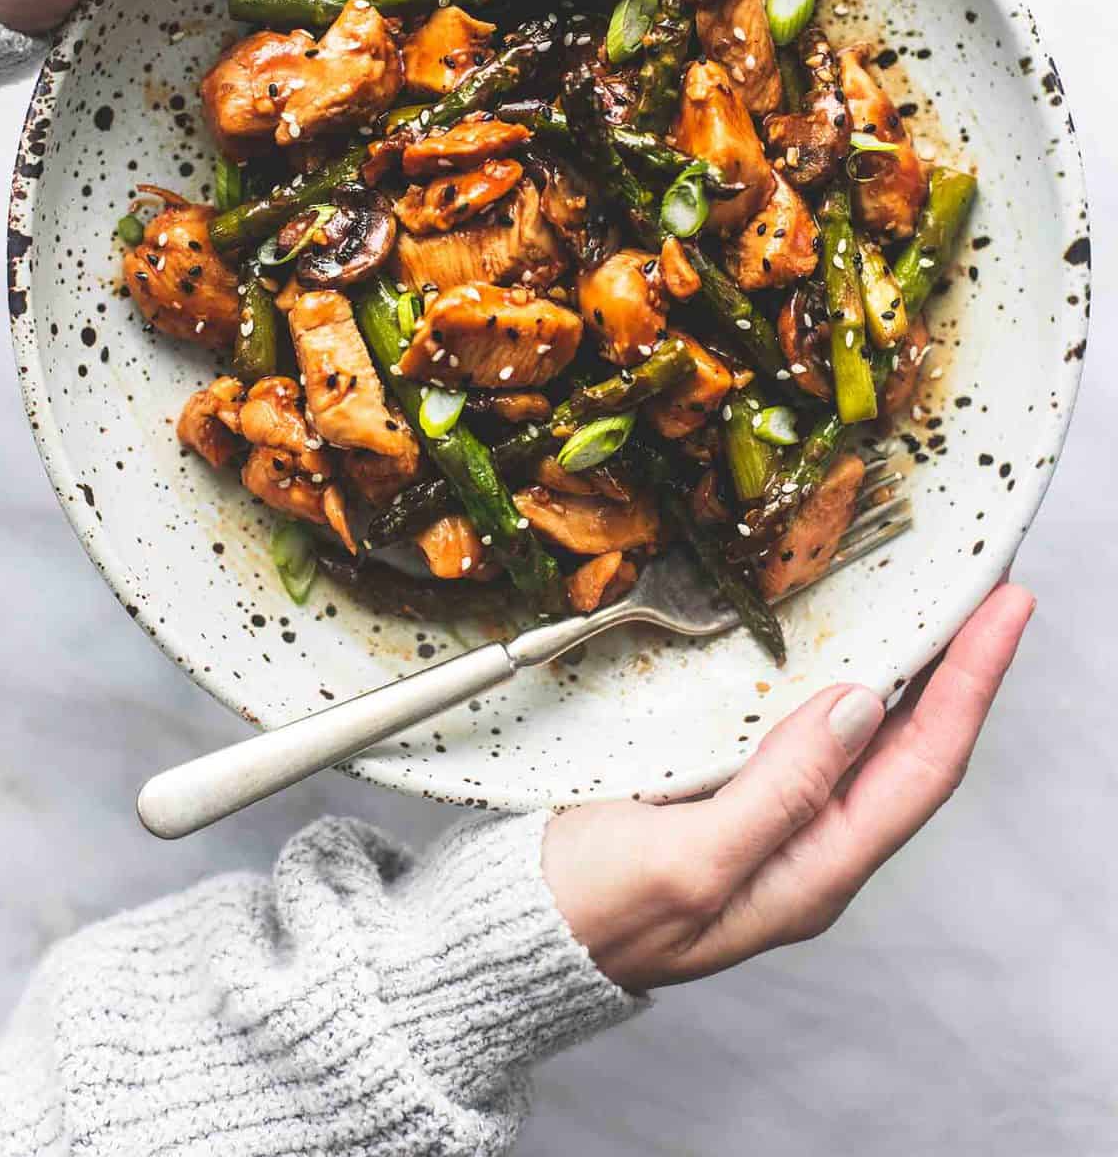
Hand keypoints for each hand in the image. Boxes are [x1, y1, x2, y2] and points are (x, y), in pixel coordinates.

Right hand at [543, 583, 1033, 991]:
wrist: (511, 931)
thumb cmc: (590, 909)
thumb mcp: (687, 860)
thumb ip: (777, 793)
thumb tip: (858, 708)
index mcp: (814, 872)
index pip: (924, 767)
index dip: (973, 685)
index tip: (1005, 608)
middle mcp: (810, 846)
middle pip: (912, 748)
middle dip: (959, 667)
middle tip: (987, 586)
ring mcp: (773, 820)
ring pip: (868, 737)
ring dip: (910, 669)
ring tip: (936, 603)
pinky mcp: (732, 792)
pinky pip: (810, 730)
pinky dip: (841, 675)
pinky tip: (842, 641)